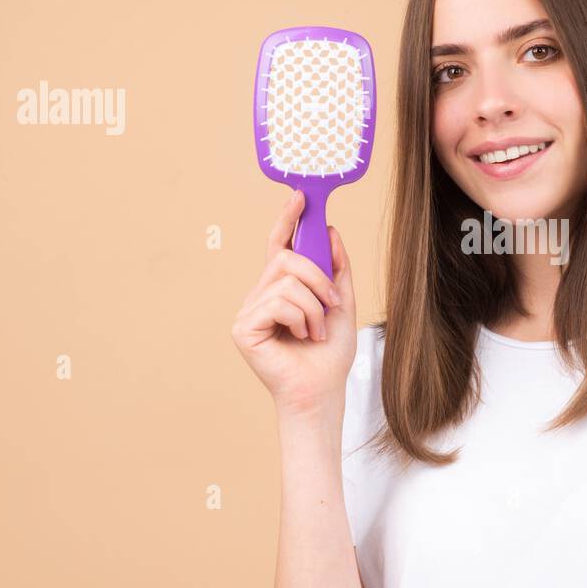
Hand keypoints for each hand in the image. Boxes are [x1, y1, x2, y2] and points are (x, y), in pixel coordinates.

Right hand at [231, 189, 357, 418]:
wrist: (322, 391)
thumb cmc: (328, 355)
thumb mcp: (342, 304)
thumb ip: (336, 270)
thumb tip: (329, 231)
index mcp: (281, 289)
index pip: (280, 246)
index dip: (288, 220)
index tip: (300, 196)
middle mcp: (260, 295)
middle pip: (286, 259)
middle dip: (317, 277)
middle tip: (332, 304)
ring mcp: (249, 311)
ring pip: (286, 281)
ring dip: (314, 306)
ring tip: (317, 330)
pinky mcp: (244, 327)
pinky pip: (278, 302)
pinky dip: (301, 318)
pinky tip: (302, 337)